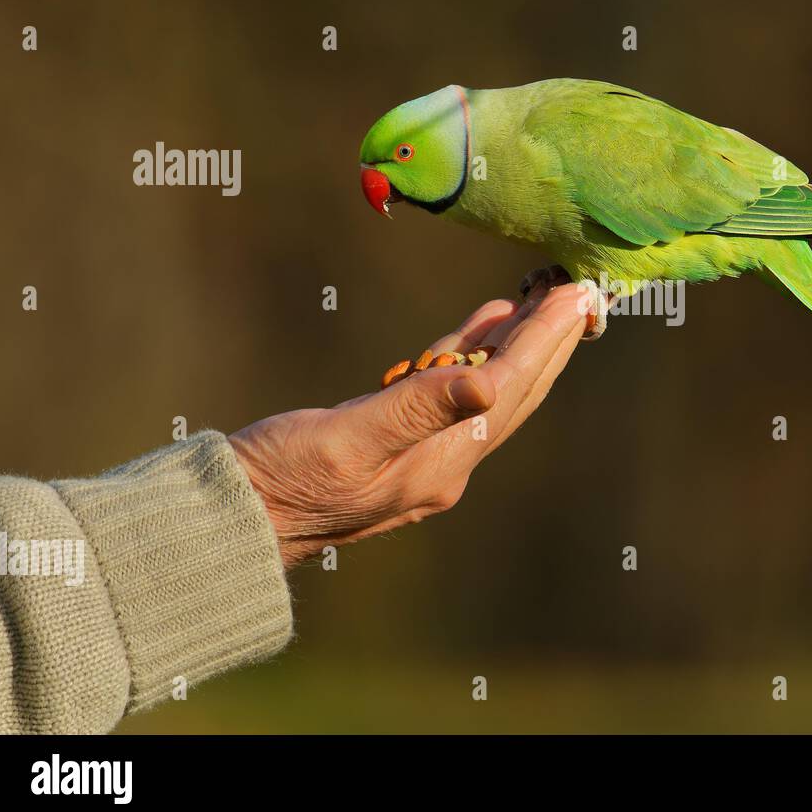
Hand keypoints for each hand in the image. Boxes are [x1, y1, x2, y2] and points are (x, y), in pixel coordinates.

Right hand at [229, 281, 587, 566]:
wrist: (231, 522)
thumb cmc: (277, 480)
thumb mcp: (347, 440)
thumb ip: (417, 409)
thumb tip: (489, 384)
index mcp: (440, 462)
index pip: (509, 387)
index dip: (545, 338)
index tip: (578, 294)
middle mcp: (443, 464)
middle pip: (513, 390)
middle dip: (547, 340)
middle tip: (580, 289)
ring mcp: (421, 457)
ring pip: (485, 389)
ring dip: (515, 343)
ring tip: (541, 299)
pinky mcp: (395, 447)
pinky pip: (449, 393)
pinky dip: (468, 356)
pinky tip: (481, 329)